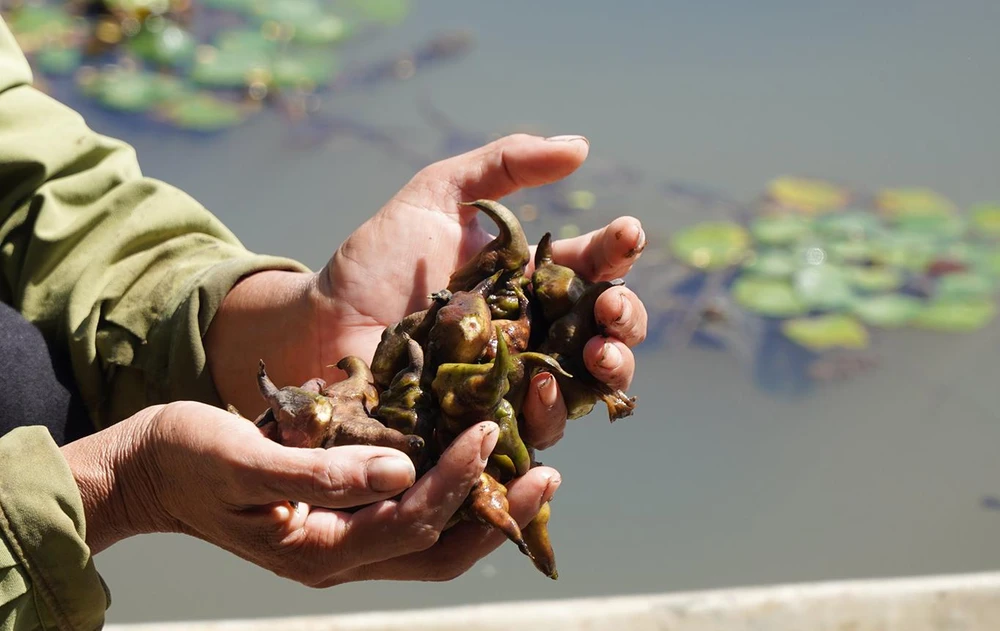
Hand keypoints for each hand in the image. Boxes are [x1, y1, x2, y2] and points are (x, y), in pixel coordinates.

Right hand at [63, 401, 559, 583]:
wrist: (146, 472)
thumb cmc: (185, 457)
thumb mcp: (242, 460)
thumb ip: (318, 474)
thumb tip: (402, 470)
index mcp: (318, 551)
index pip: (411, 524)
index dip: (457, 482)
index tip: (491, 431)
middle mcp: (340, 559)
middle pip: (439, 552)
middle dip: (497, 517)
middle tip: (548, 475)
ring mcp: (343, 545)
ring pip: (432, 544)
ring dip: (483, 511)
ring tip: (530, 472)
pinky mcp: (342, 521)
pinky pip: (410, 520)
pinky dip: (450, 496)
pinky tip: (474, 462)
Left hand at [207, 134, 648, 448]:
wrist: (318, 323)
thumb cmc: (374, 262)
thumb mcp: (436, 195)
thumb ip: (502, 165)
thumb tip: (581, 146)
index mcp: (528, 283)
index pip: (593, 268)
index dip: (617, 252)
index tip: (624, 232)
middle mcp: (532, 336)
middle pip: (603, 333)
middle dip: (624, 318)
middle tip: (611, 307)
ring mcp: (511, 387)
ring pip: (583, 387)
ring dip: (607, 368)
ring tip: (598, 350)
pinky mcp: (484, 429)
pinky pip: (534, 431)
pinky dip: (552, 412)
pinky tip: (545, 386)